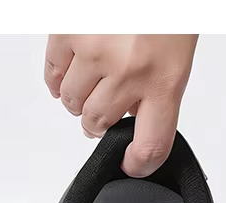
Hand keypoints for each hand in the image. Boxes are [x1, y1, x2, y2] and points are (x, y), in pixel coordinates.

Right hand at [44, 34, 197, 176]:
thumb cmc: (166, 14)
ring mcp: (96, 51)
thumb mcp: (173, 59)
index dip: (138, 163)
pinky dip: (57, 77)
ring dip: (77, 99)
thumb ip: (152, 94)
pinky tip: (70, 69)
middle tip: (104, 107)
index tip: (129, 164)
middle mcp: (129, 71)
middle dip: (99, 122)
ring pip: (71, 102)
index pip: (151, 144)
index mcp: (164, 81)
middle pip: (98, 125)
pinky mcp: (68, 31)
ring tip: (90, 82)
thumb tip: (125, 121)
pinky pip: (51, 73)